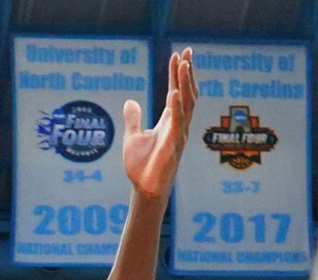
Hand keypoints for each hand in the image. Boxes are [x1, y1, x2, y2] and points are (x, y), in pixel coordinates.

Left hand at [122, 48, 197, 198]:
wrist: (144, 188)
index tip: (178, 55)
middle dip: (187, 72)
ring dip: (185, 83)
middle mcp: (178, 124)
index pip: (175, 91)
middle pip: (186, 92)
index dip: (176, 74)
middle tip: (188, 52)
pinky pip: (178, 122)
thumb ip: (133, 119)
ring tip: (184, 64)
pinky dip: (177, 107)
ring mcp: (179, 133)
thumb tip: (130, 101)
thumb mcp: (133, 137)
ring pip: (187, 103)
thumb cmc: (142, 166)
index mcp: (169, 121)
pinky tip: (175, 92)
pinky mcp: (175, 144)